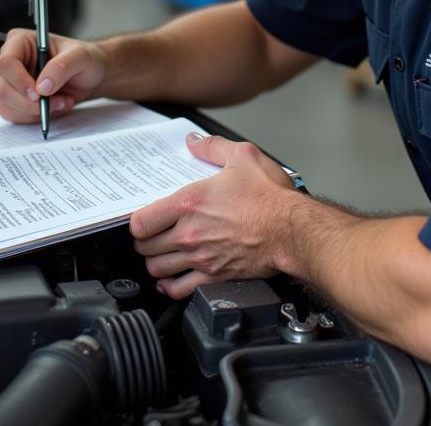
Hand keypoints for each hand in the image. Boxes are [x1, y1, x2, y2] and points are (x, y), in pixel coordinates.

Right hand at [0, 28, 107, 122]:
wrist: (91, 76)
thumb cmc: (85, 59)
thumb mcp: (80, 56)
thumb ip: (61, 67)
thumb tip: (42, 85)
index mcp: (20, 42)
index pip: (6, 62)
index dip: (18, 80)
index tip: (37, 93)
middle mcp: (12, 61)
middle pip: (2, 87)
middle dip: (29, 101)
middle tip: (55, 101)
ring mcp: (12, 82)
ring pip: (6, 104)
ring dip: (35, 111)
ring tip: (61, 101)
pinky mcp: (15, 99)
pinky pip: (13, 115)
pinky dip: (34, 117)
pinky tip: (53, 107)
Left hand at [129, 134, 300, 298]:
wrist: (293, 230)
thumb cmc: (270, 197)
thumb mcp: (242, 156)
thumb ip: (213, 147)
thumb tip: (195, 141)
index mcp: (189, 204)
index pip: (141, 222)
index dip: (137, 222)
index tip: (143, 220)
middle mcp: (190, 234)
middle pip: (146, 247)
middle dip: (145, 242)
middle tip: (151, 236)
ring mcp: (201, 258)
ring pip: (158, 269)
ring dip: (155, 262)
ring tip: (159, 255)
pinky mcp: (215, 277)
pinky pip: (180, 290)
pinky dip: (170, 287)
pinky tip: (171, 280)